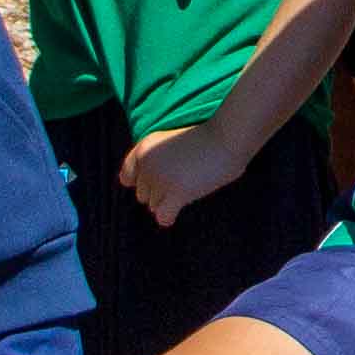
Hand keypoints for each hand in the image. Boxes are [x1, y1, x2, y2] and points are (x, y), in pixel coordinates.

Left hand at [121, 122, 237, 228]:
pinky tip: (179, 208)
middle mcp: (147, 163)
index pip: (127, 177)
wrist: (227, 138)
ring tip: (187, 188)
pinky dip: (169, 216)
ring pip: (153, 205)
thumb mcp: (171, 141)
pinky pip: (162, 216)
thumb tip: (144, 189)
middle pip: (142, 194)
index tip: (158, 180)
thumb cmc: (208, 138)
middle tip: (180, 181)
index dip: (143, 181)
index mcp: (144, 147)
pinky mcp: (175, 192)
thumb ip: (156, 160)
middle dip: (158, 191)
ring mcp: (160, 179)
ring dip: (168, 201)